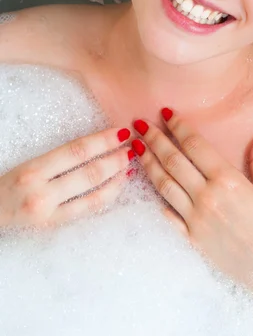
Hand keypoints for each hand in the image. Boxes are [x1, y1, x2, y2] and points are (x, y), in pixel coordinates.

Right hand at [0, 126, 133, 228]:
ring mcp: (50, 213)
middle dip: (115, 158)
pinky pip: (88, 210)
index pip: (76, 151)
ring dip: (117, 178)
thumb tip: (95, 145)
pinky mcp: (55, 227)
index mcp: (34, 169)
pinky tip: (118, 185)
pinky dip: (107, 196)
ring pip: (93, 194)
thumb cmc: (9, 184)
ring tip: (130, 164)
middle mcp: (41, 192)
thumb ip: (59, 157)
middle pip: (89, 172)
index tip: (121, 131)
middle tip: (132, 147)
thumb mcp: (30, 164)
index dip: (102, 140)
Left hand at [131, 109, 252, 320]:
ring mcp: (197, 221)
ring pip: (164, 185)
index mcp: (228, 180)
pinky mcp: (193, 240)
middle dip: (155, 140)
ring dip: (149, 164)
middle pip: (173, 161)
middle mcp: (207, 198)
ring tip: (137, 149)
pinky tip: (151, 186)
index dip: (178, 127)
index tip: (165, 113)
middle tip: (140, 124)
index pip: (195, 145)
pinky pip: (169, 215)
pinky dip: (158, 199)